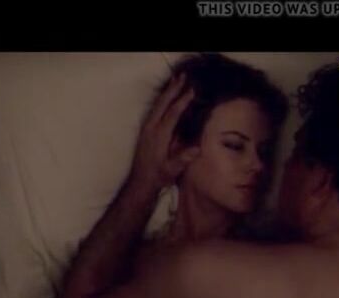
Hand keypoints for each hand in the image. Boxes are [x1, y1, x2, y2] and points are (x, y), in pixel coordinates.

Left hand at [130, 73, 199, 187]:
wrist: (141, 181)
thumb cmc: (158, 176)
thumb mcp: (171, 170)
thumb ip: (182, 159)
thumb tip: (197, 148)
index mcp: (159, 135)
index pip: (172, 114)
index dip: (182, 101)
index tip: (191, 90)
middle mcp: (151, 128)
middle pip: (163, 104)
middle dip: (173, 89)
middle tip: (182, 76)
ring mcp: (147, 128)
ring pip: (158, 105)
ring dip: (167, 92)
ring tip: (175, 81)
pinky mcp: (146, 130)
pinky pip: (155, 110)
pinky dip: (162, 100)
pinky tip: (167, 98)